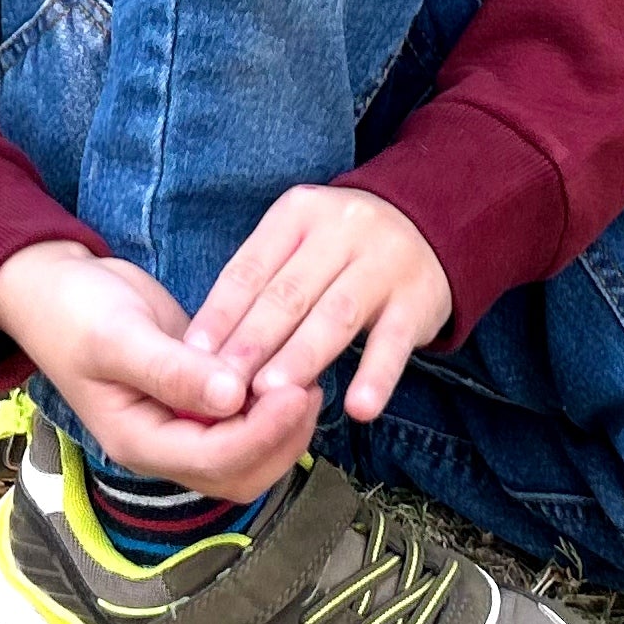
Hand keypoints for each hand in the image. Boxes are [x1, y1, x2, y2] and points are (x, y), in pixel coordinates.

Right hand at [0, 240, 320, 500]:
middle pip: (241, 474)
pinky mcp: (197, 402)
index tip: (296, 389)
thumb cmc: (74, 313)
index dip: (263, 433)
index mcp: (139, 441)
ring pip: (249, 456)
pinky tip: (290, 368)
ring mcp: (182, 426)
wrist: (57, 288)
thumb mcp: (117, 337)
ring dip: (282, 429)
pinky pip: (243, 422)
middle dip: (281, 440)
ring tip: (306, 378)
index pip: (216, 459)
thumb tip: (233, 398)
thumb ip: (172, 371)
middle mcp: (165, 445)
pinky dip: (271, 407)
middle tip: (309, 386)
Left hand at [188, 187, 448, 425]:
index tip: (193, 360)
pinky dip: (376, 376)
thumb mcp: (299, 242)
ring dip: (301, 358)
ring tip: (272, 396)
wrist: (430, 222)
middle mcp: (340, 231)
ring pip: (335, 316)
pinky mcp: (418, 299)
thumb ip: (261, 286)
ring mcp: (383, 263)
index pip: (250, 269)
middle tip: (222, 388)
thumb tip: (205, 350)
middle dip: (252, 343)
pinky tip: (358, 409)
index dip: (219, 316)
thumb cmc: (342, 247)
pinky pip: (395, 342)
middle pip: (288, 293)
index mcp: (297, 214)